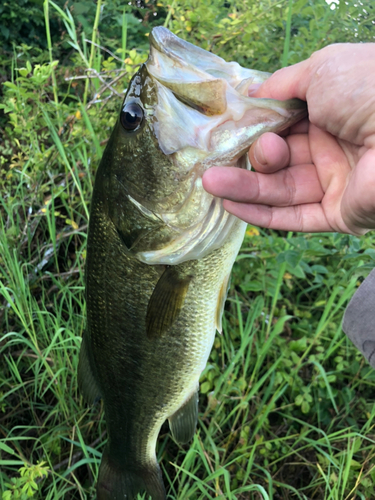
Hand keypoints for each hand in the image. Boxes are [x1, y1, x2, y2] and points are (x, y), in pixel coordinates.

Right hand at [202, 43, 374, 234]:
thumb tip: (252, 94)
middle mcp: (329, 149)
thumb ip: (283, 84)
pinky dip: (261, 214)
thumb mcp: (320, 70)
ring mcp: (333, 184)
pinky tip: (231, 205)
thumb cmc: (367, 90)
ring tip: (211, 182)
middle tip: (226, 154)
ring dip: (243, 187)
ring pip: (279, 190)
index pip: (281, 127)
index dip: (253, 131)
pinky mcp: (337, 215)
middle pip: (276, 160)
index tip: (226, 131)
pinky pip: (294, 218)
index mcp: (329, 113)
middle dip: (248, 158)